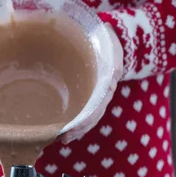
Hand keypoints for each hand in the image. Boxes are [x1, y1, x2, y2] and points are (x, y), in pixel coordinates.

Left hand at [60, 24, 122, 144]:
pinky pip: (85, 111)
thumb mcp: (107, 42)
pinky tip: (65, 130)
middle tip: (64, 137)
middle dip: (79, 128)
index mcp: (107, 80)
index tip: (73, 127)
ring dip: (77, 129)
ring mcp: (97, 94)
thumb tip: (109, 72)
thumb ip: (106, 53)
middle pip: (93, 115)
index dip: (86, 119)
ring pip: (89, 117)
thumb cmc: (106, 40)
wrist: (112, 38)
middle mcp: (103, 91)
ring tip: (63, 138)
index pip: (98, 106)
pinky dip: (77, 123)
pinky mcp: (90, 94)